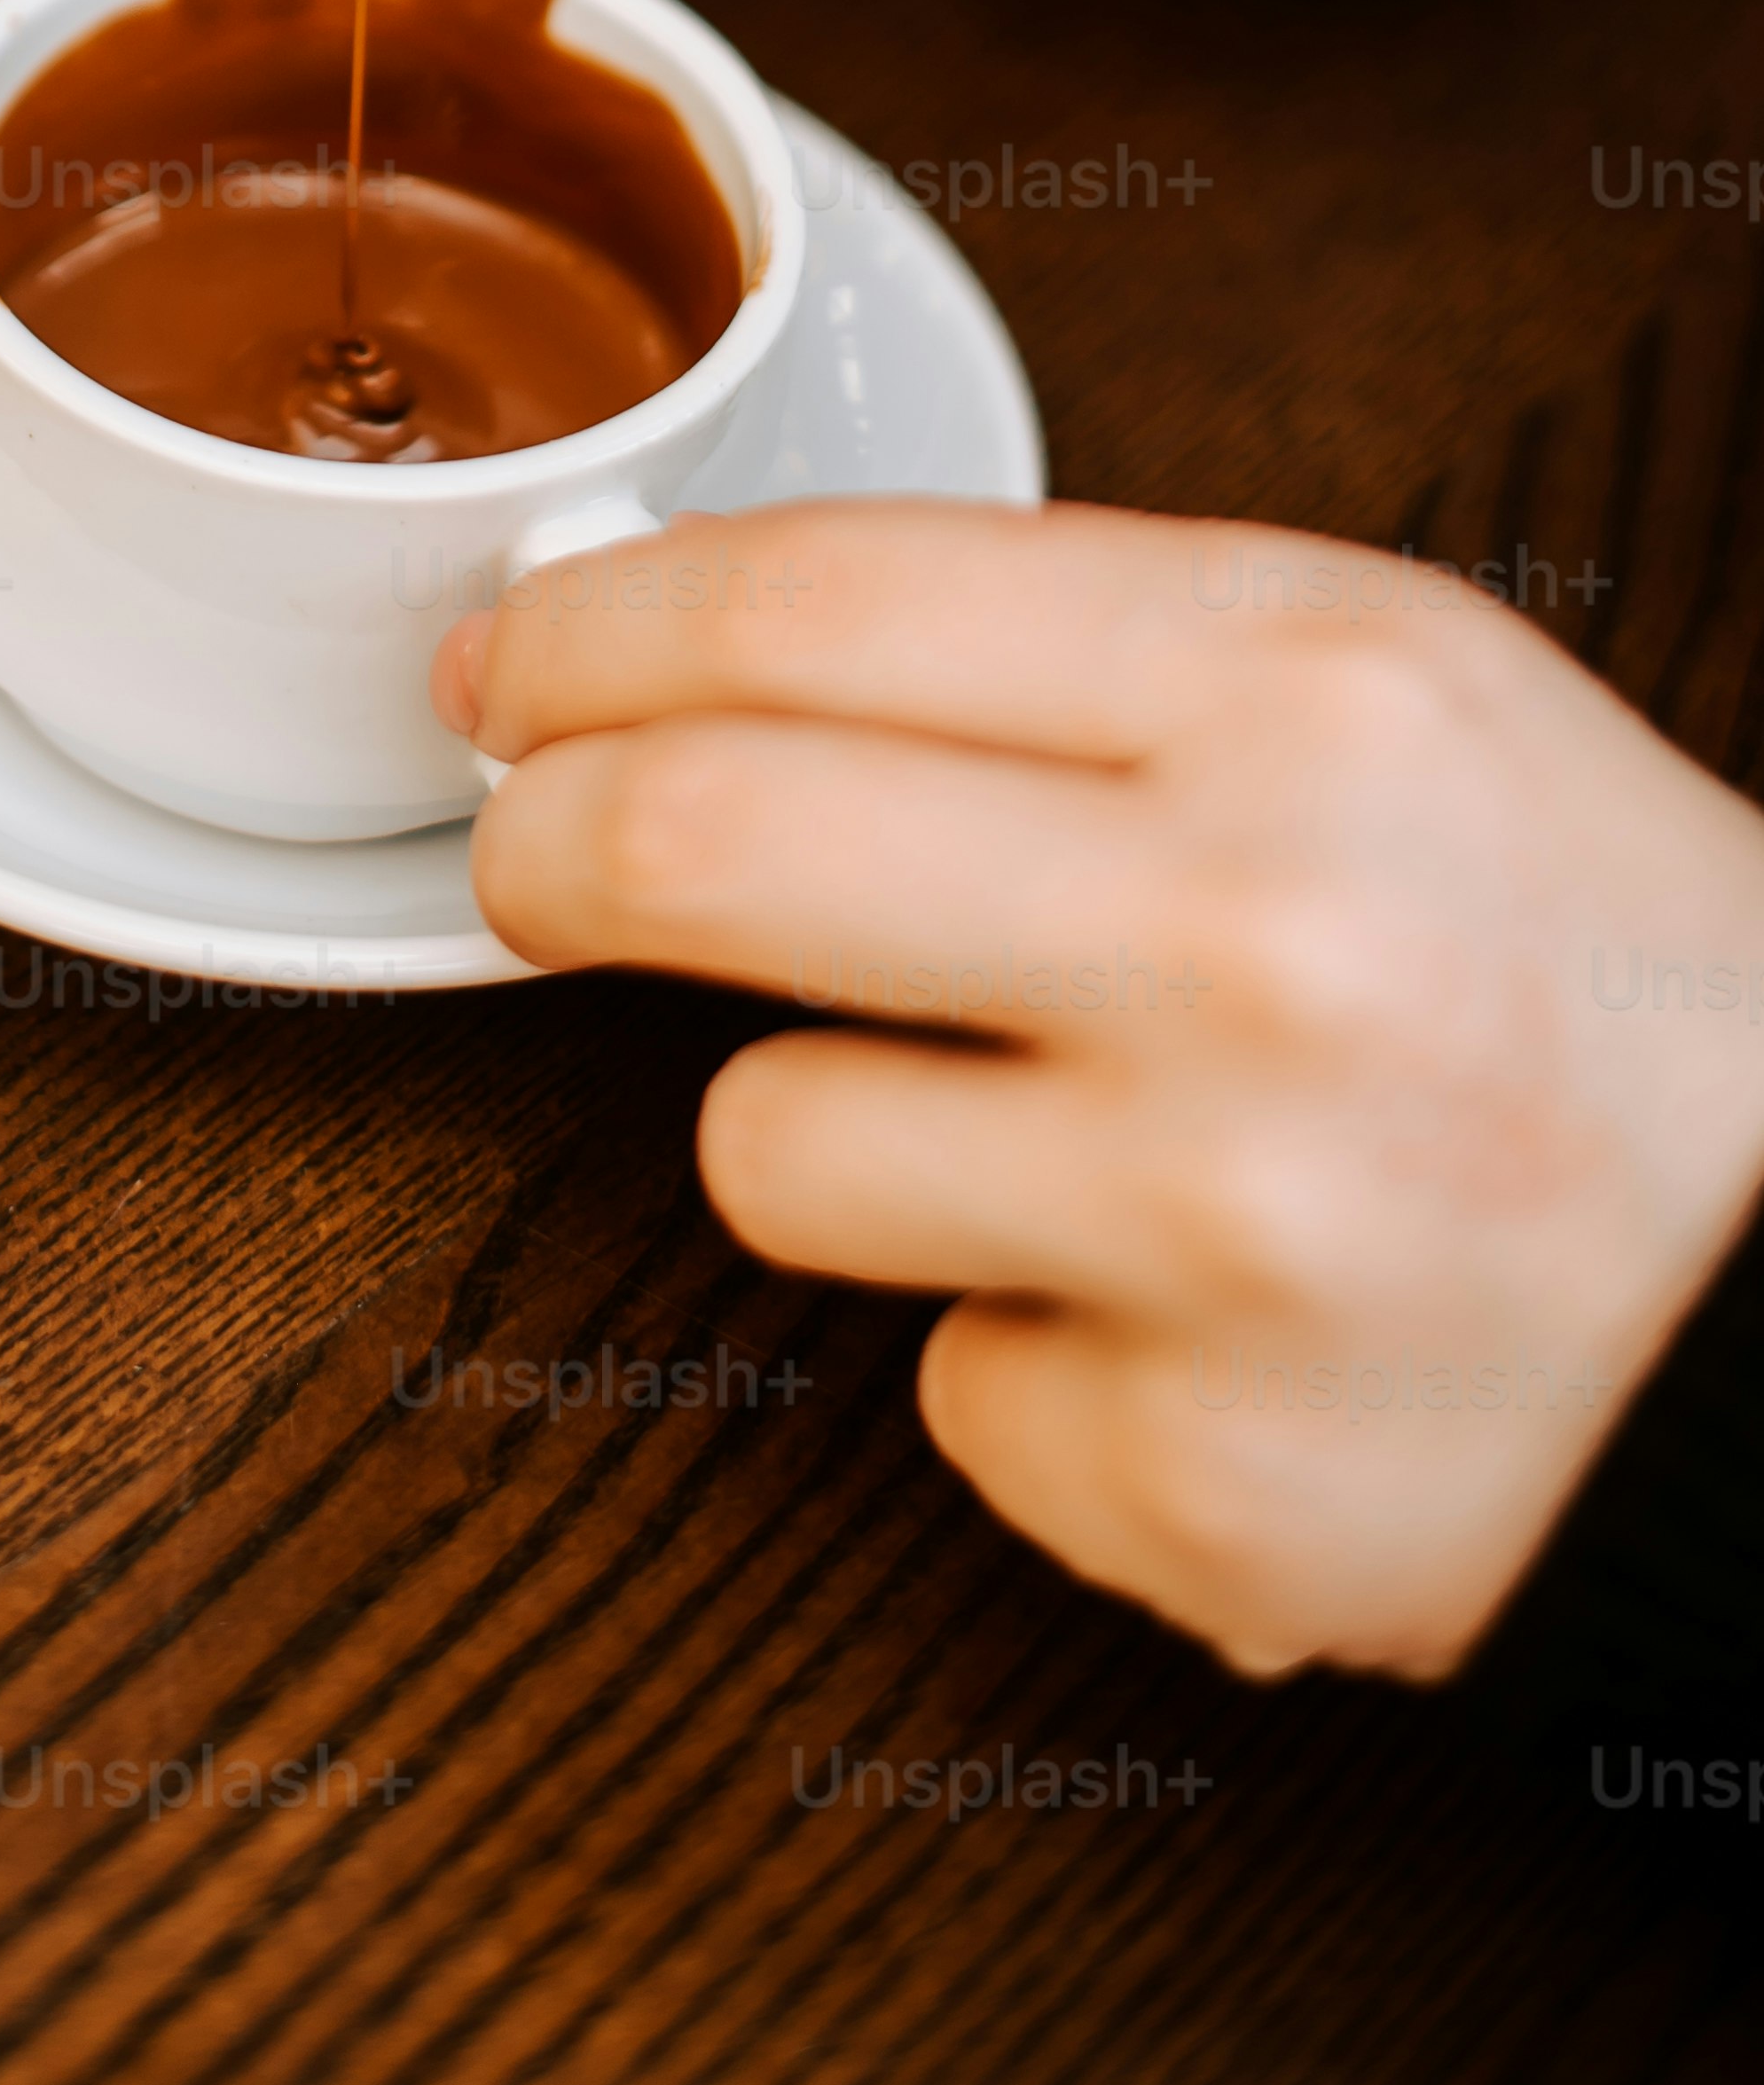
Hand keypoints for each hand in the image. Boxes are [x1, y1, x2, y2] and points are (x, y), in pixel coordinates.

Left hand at [438, 499, 1763, 1679]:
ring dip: (826, 1132)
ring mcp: (1237, 1230)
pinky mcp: (1216, 1483)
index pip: (810, 601)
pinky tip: (1191, 1324)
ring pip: (764, 1144)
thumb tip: (676, 627)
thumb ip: (1051, 640)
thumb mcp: (1383, 692)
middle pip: (705, 840)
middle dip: (546, 843)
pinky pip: (944, 1387)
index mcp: (1307, 689)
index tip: (506, 666)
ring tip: (1024, 1131)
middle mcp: (1267, 941)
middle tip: (527, 851)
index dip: (591, 626)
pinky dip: (1026, 1360)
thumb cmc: (1579, 966)